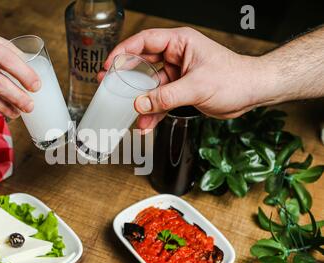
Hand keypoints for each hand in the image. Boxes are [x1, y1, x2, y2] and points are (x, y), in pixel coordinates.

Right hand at [101, 27, 273, 130]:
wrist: (252, 93)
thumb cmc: (234, 78)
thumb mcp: (197, 87)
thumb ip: (166, 97)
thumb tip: (140, 104)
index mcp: (180, 43)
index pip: (145, 41)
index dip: (124, 51)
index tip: (109, 65)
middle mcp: (176, 56)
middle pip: (143, 64)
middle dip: (126, 77)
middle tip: (108, 86)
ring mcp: (177, 74)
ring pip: (150, 86)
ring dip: (141, 101)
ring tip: (128, 113)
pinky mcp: (180, 90)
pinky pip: (160, 100)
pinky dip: (153, 112)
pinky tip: (146, 124)